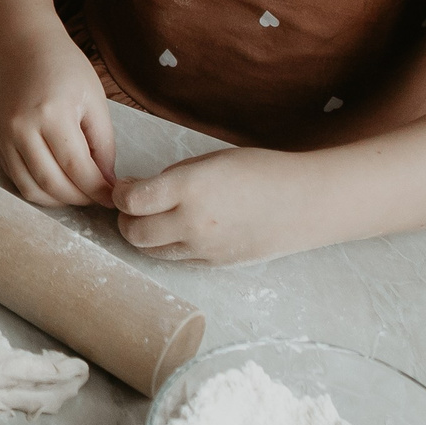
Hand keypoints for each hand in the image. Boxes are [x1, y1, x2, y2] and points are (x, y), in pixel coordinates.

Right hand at [0, 23, 117, 207]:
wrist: (24, 48)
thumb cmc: (65, 68)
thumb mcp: (95, 100)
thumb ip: (103, 145)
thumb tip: (107, 184)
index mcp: (51, 113)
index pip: (77, 167)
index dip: (98, 190)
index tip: (115, 197)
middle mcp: (22, 128)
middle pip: (53, 184)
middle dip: (81, 198)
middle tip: (100, 197)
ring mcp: (5, 137)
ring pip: (32, 190)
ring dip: (59, 201)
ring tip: (80, 192)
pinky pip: (18, 180)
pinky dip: (40, 190)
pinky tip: (59, 183)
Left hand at [113, 148, 323, 264]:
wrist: (305, 202)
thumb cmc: (259, 170)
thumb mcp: (210, 161)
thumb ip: (171, 178)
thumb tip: (138, 190)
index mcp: (188, 188)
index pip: (130, 201)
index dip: (120, 194)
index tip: (125, 187)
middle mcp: (192, 222)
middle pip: (133, 232)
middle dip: (125, 219)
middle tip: (133, 207)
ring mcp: (204, 248)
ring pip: (152, 251)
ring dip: (144, 236)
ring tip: (154, 219)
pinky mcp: (216, 264)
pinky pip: (179, 259)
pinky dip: (170, 246)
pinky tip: (181, 230)